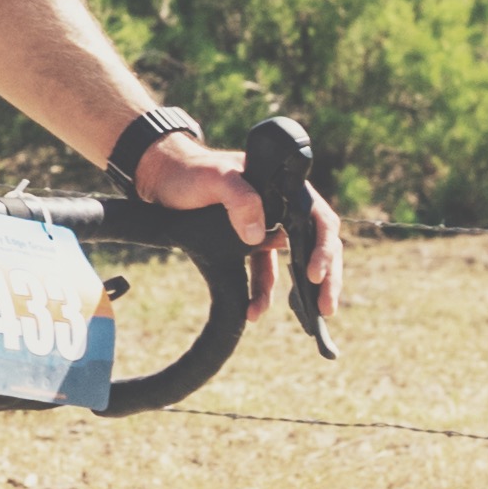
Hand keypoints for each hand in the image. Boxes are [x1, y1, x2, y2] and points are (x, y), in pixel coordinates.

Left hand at [134, 135, 344, 327]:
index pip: (318, 218)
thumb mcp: (215, 178)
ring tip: (310, 317)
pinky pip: (264, 270)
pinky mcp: (249, 242)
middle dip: (326, 278)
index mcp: (283, 188)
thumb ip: (239, 198)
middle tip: (326, 308)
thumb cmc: (191, 171)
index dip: (323, 247)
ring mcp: (267, 226)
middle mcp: (282, 207)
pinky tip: (256, 310)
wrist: (161, 177)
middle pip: (316, 244)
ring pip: (294, 262)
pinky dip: (264, 291)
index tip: (313, 274)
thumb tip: (258, 236)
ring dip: (302, 291)